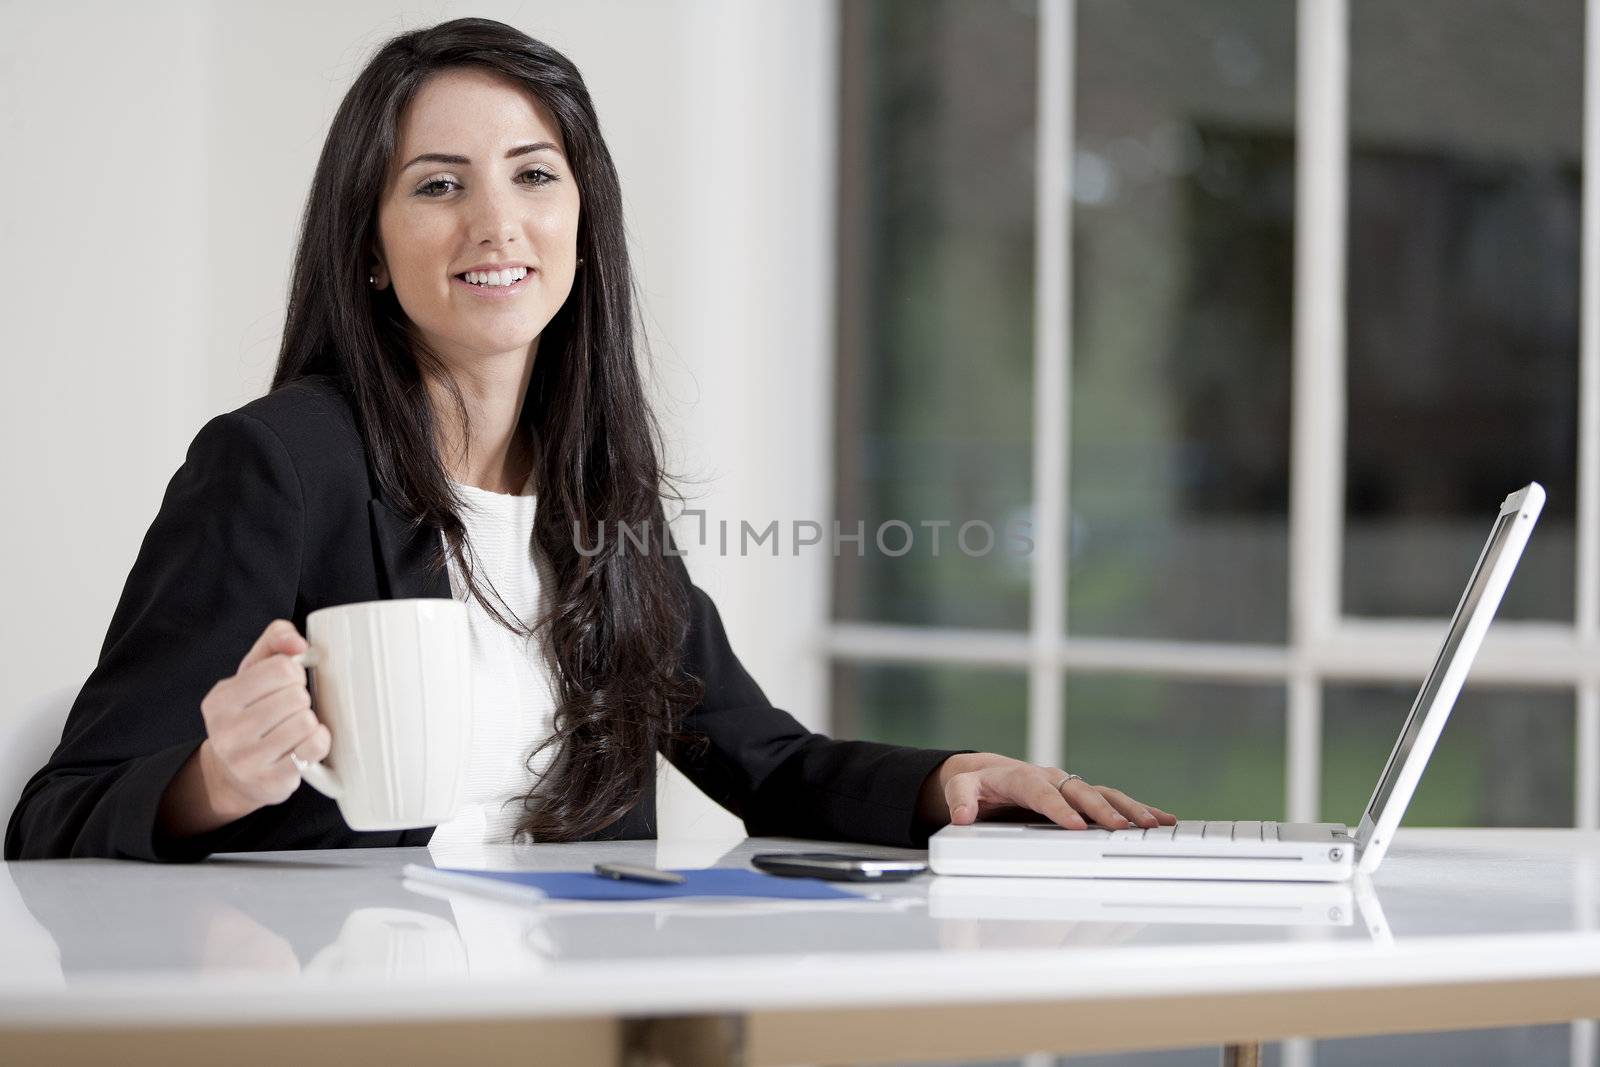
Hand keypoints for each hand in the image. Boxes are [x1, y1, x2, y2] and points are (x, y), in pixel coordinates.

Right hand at [197, 618, 330, 813]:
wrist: (235, 774)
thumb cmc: (250, 713)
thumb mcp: (253, 672)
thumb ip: (275, 640)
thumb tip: (298, 643)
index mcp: (221, 699)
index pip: (281, 668)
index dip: (294, 673)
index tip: (286, 684)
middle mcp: (227, 731)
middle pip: (296, 696)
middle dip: (301, 699)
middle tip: (289, 710)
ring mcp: (247, 760)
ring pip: (305, 722)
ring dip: (308, 721)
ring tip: (293, 727)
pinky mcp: (271, 781)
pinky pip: (314, 748)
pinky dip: (318, 742)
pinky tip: (304, 744)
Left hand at [918, 752, 1176, 830]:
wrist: (988, 773)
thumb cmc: (977, 783)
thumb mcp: (960, 788)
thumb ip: (960, 799)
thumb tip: (961, 815)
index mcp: (1023, 777)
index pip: (1042, 793)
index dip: (1058, 808)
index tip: (1075, 825)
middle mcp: (1052, 778)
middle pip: (1081, 792)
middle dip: (1102, 810)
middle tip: (1122, 827)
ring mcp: (1070, 786)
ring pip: (1104, 794)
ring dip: (1128, 809)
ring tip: (1152, 824)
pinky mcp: (1081, 796)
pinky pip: (1112, 800)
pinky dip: (1137, 809)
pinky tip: (1162, 820)